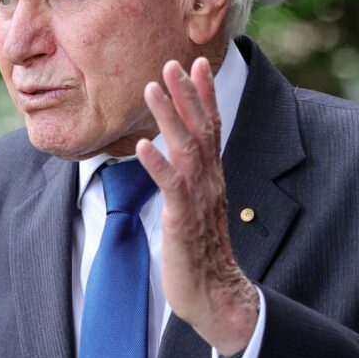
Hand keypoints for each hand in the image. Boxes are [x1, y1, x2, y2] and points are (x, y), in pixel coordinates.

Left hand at [135, 57, 257, 355]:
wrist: (215, 296)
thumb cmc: (201, 255)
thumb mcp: (196, 209)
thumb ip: (190, 181)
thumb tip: (176, 157)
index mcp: (212, 178)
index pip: (211, 127)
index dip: (204, 95)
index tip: (197, 63)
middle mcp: (210, 183)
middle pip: (201, 129)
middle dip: (187, 94)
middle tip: (172, 61)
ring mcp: (198, 201)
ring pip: (186, 150)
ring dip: (169, 117)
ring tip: (152, 88)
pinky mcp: (183, 222)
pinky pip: (172, 188)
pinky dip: (158, 165)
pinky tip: (143, 146)